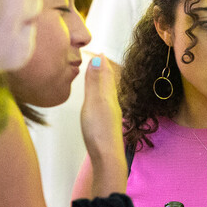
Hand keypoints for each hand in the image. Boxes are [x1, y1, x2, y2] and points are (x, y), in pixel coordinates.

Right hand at [80, 54, 125, 184]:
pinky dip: (102, 95)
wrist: (107, 156)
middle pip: (109, 82)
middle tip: (99, 59)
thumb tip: (98, 59)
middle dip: (104, 69)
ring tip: (99, 75)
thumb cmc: (98, 130)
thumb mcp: (93, 102)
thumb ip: (94, 82)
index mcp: (109, 95)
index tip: (97, 51)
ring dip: (103, 81)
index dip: (102, 62)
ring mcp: (111, 115)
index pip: (106, 74)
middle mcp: (112, 103)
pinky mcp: (107, 125)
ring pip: (108, 93)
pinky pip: (105, 103)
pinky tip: (100, 101)